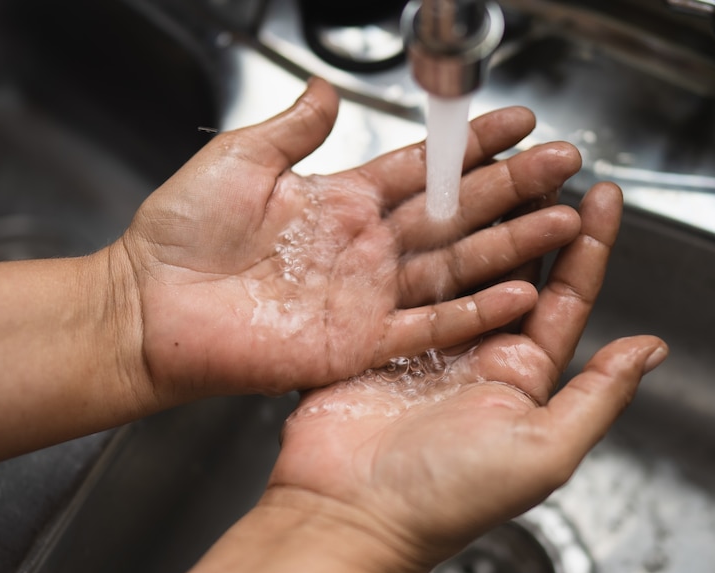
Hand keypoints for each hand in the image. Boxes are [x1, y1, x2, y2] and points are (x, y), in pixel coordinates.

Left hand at [114, 78, 584, 403]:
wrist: (150, 309)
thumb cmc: (181, 236)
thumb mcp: (239, 160)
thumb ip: (292, 129)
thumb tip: (324, 88)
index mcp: (343, 199)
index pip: (425, 166)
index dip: (472, 145)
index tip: (518, 123)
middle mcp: (366, 246)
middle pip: (455, 213)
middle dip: (513, 188)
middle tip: (564, 165)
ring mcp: (368, 294)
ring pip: (456, 266)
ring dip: (511, 246)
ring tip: (563, 223)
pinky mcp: (360, 341)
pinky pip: (429, 325)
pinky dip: (475, 313)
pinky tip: (520, 296)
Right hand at [244, 184, 668, 572]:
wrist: (352, 510)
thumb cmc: (447, 495)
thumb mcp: (542, 450)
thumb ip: (598, 397)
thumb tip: (651, 349)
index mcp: (523, 375)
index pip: (567, 297)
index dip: (589, 246)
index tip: (603, 198)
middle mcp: (480, 349)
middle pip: (517, 266)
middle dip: (537, 215)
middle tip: (551, 165)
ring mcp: (427, 338)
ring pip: (464, 261)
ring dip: (484, 217)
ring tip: (499, 169)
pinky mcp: (380, 332)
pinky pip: (407, 276)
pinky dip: (422, 238)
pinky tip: (431, 203)